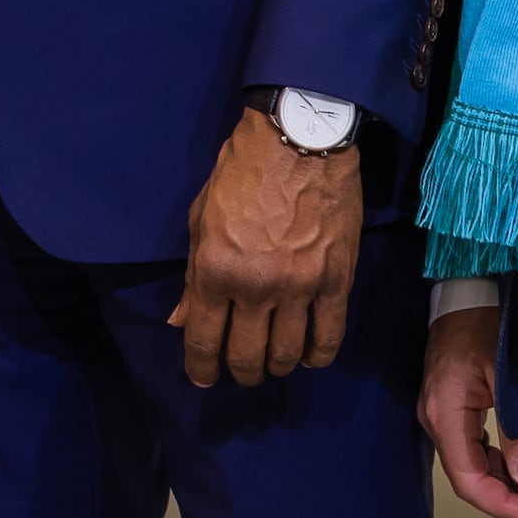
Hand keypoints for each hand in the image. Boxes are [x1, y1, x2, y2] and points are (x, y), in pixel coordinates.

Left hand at [170, 106, 362, 388]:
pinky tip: (309, 355)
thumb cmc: (241, 174)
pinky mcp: (336, 282)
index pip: (203, 340)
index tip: (203, 377)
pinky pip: (329, 338)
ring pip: (287, 355)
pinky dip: (317, 356)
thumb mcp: (201, 219)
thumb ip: (191, 276)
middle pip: (246, 357)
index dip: (201, 367)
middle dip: (240, 372)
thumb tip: (181, 321)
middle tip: (242, 369)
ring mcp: (299, 288)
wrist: (300, 140)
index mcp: (214, 270)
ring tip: (274, 361)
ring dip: (277, 366)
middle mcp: (255, 287)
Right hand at [418, 303, 517, 517]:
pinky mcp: (450, 404)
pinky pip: (471, 446)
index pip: (470, 482)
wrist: (465, 289)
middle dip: (508, 500)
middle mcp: (437, 420)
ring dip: (504, 483)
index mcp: (446, 415)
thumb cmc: (486, 324)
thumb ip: (517, 428)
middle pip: (470, 478)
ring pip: (471, 464)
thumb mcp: (506, 374)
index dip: (505, 507)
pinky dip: (497, 462)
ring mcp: (440, 412)